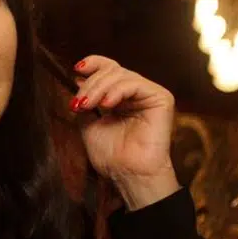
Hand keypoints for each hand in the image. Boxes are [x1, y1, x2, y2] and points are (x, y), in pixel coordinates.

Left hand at [72, 56, 179, 209]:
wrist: (128, 174)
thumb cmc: (111, 155)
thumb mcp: (88, 123)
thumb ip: (85, 101)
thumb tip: (78, 79)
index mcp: (121, 97)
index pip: (109, 68)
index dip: (93, 63)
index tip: (76, 69)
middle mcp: (136, 94)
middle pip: (112, 70)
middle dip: (91, 84)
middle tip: (79, 103)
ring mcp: (149, 95)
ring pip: (121, 75)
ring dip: (98, 88)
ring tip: (88, 106)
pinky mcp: (162, 99)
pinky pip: (135, 84)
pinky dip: (116, 91)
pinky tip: (106, 105)